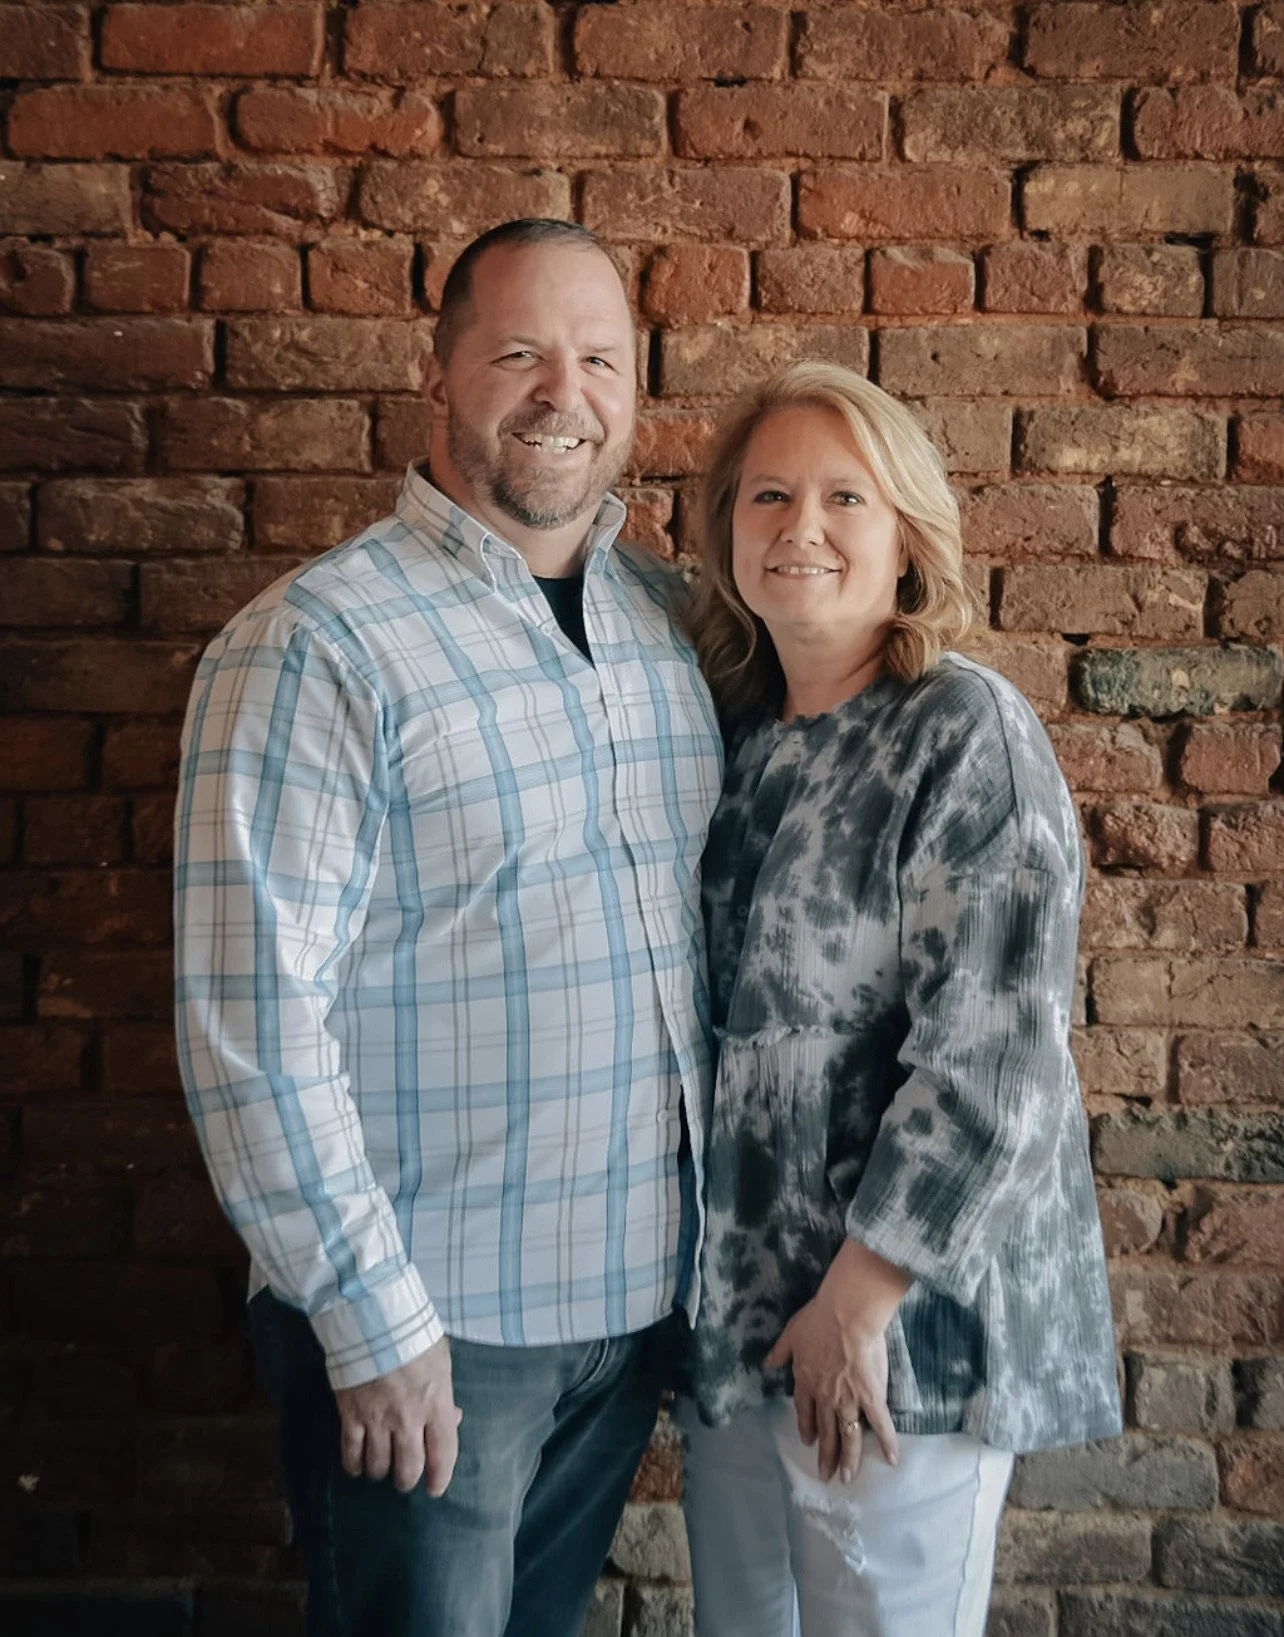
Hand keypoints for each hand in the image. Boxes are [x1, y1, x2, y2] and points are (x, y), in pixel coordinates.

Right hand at [335, 1337, 461, 1495]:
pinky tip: (356, 1467)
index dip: (440, 1477)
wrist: (373, 1319)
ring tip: (381, 1470)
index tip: (435, 1489)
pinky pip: (351, 1452)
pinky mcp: (350, 1415)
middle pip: (409, 1467)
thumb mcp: (441, 1359)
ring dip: (381, 1473)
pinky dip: (354, 1465)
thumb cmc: (413, 1335)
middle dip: (407, 1479)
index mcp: (436, 1403)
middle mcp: (408, 1419)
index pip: (443, 1453)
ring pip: (379, 1465)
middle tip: (405, 1480)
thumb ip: (446, 1394)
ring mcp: (377, 1419)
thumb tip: (454, 1418)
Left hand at [764, 1239, 909, 1483]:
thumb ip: (779, 1352)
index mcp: (805, 1381)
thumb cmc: (818, 1319)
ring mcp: (848, 1400)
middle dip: (826, 1455)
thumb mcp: (791, 1333)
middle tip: (826, 1475)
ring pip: (848, 1435)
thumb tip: (766, 1364)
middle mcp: (825, 1397)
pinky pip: (880, 1425)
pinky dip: (887, 1443)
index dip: (806, 1427)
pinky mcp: (871, 1397)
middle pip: (825, 1431)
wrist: (845, 1316)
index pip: (804, 1410)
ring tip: (848, 1478)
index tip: (807, 1441)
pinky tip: (892, 1460)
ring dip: (848, 1460)